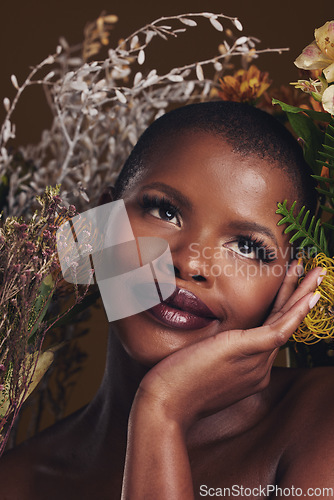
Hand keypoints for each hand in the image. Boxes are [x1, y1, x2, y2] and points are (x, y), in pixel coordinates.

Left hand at [134, 262, 323, 428]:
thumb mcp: (201, 367)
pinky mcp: (245, 351)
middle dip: (301, 296)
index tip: (290, 287)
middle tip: (315, 273)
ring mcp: (255, 362)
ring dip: (301, 293)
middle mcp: (260, 368)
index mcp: (251, 371)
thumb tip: (211, 341)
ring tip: (315, 272)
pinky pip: (278, 329)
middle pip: (284, 324)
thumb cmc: (176, 386)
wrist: (165, 405)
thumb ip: (215, 355)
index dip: (285, 308)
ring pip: (285, 321)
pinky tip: (308, 296)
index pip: (272, 331)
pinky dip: (295, 311)